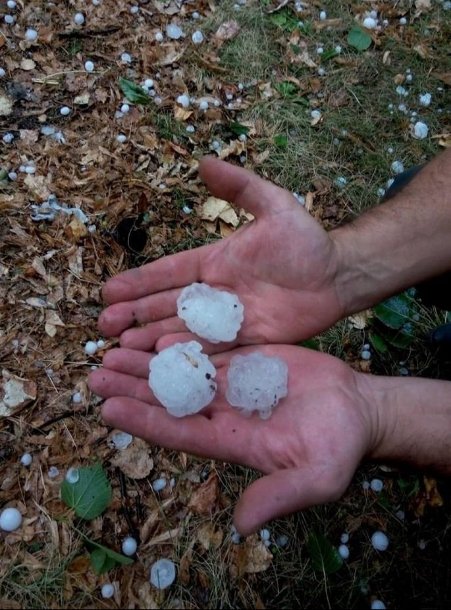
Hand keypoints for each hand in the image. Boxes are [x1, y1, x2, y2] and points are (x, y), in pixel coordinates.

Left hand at [89, 345, 376, 534]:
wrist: (358, 410)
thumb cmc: (340, 447)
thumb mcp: (316, 477)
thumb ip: (279, 496)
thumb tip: (240, 526)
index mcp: (232, 442)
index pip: (179, 433)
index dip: (144, 421)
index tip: (109, 408)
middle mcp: (224, 414)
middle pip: (169, 400)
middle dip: (132, 388)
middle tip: (96, 373)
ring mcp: (234, 385)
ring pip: (182, 372)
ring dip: (146, 363)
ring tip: (112, 350)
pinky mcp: (247, 361)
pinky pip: (208, 350)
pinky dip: (180, 342)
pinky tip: (153, 332)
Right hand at [98, 158, 343, 350]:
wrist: (337, 275)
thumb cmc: (306, 240)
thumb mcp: (273, 204)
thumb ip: (239, 186)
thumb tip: (203, 162)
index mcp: (214, 261)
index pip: (169, 273)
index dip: (139, 282)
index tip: (109, 291)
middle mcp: (215, 293)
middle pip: (167, 305)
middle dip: (135, 315)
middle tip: (104, 326)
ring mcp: (230, 319)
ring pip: (184, 330)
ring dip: (153, 338)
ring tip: (124, 348)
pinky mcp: (248, 339)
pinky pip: (214, 349)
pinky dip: (188, 355)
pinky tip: (163, 362)